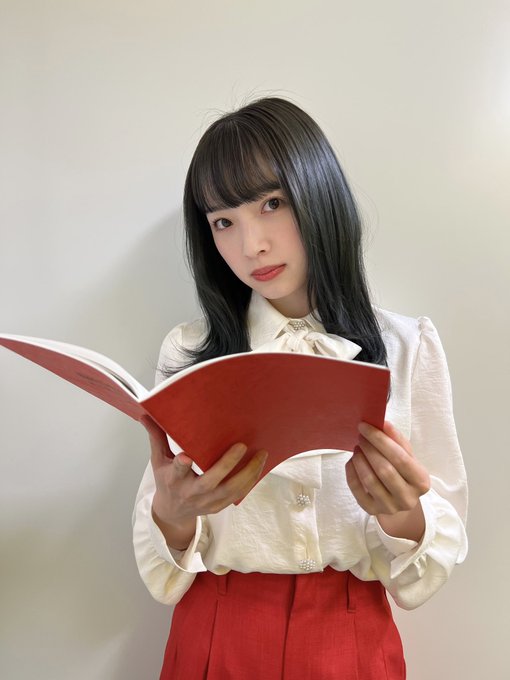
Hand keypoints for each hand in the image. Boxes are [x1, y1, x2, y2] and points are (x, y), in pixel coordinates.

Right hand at [141, 416, 267, 548]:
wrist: (173, 512)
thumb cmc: (167, 481)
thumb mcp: (158, 461)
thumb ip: (156, 437)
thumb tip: (145, 414)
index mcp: (174, 479)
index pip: (176, 471)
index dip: (181, 465)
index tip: (185, 456)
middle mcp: (191, 492)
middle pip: (210, 481)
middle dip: (227, 464)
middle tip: (242, 445)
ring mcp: (207, 501)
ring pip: (231, 489)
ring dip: (249, 472)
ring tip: (262, 454)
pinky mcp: (219, 506)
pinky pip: (239, 495)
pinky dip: (251, 481)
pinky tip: (260, 466)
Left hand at [345, 421, 430, 540]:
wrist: (398, 498)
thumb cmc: (403, 472)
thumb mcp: (407, 456)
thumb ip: (397, 440)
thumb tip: (383, 424)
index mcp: (421, 482)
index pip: (401, 458)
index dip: (381, 441)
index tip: (366, 426)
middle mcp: (408, 498)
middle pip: (385, 470)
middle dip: (370, 449)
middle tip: (361, 436)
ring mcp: (390, 507)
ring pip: (370, 480)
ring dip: (360, 459)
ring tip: (357, 447)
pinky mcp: (372, 511)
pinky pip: (357, 490)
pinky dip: (351, 472)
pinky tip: (352, 461)